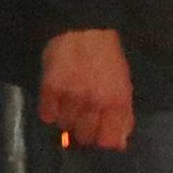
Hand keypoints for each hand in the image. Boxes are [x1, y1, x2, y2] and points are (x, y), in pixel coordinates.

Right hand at [39, 29, 133, 149]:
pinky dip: (50, 111)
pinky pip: (47, 114)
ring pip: (66, 126)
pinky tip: (55, 100)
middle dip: (84, 130)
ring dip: (66, 119)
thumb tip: (119, 144)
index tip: (99, 133)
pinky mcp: (51, 87)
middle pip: (85, 137)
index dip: (103, 141)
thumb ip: (123, 117)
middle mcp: (95, 104)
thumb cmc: (107, 58)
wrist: (84, 29)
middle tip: (82, 116)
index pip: (109, 142)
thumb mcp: (124, 87)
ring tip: (69, 103)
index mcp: (117, 105)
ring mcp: (72, 97)